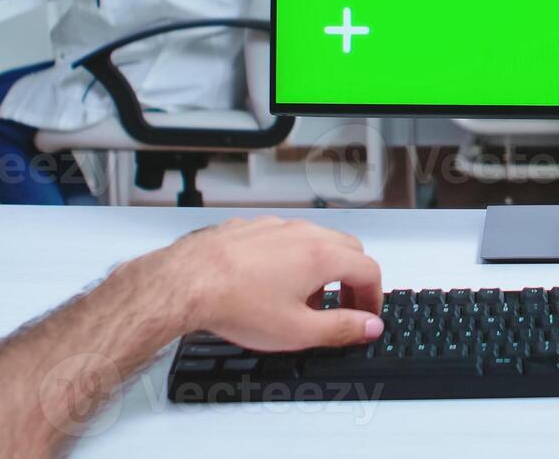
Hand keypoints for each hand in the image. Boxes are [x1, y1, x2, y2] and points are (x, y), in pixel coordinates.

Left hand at [162, 216, 382, 352]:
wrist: (184, 283)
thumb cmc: (235, 304)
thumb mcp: (297, 331)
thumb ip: (341, 329)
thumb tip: (368, 326)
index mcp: (321, 255)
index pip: (368, 270)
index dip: (374, 297)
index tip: (366, 316)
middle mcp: (302, 233)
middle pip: (347, 249)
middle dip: (352, 279)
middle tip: (343, 307)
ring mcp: (274, 227)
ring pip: (314, 241)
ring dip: (321, 269)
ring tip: (303, 300)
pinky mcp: (249, 228)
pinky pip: (283, 239)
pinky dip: (290, 259)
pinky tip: (269, 283)